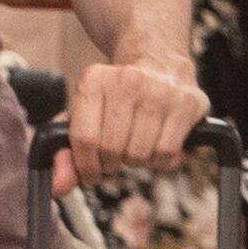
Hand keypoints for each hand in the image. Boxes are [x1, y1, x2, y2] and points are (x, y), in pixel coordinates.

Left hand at [59, 53, 206, 188]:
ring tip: (135, 147)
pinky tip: (155, 146)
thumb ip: (66, 152)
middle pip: (112, 149)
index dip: (86, 166)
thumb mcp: (83, 115)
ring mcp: (161, 91)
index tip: (90, 173)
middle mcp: (128, 81)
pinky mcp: (188, 103)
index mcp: (94, 80)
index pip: (85, 139)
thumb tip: (59, 186)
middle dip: (110, 164)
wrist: (158, 62)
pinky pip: (167, 153)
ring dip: (135, 162)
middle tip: (114, 157)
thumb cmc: (115, 97)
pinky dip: (159, 161)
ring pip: (140, 154)